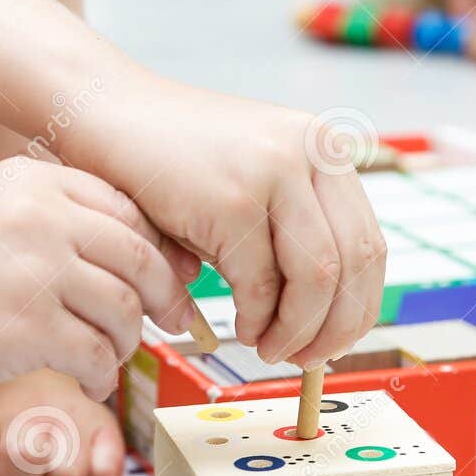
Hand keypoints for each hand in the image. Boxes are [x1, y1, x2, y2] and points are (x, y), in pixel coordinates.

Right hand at [0, 159, 199, 400]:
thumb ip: (62, 218)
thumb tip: (151, 254)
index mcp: (38, 181)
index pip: (129, 210)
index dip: (158, 250)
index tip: (169, 278)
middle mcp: (43, 218)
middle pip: (140, 259)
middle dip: (164, 298)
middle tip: (174, 322)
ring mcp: (37, 273)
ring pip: (125, 311)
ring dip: (126, 342)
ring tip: (108, 355)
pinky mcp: (29, 329)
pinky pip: (96, 356)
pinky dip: (101, 376)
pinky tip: (89, 382)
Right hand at [61, 84, 386, 368]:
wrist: (106, 114)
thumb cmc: (173, 162)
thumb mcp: (253, 185)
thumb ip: (294, 232)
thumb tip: (331, 322)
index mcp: (325, 149)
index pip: (369, 245)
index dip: (358, 307)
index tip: (336, 342)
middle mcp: (312, 152)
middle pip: (353, 265)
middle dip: (334, 328)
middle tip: (307, 360)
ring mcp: (275, 171)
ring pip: (316, 280)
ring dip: (297, 331)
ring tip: (271, 349)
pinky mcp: (233, 199)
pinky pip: (260, 283)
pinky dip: (255, 320)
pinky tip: (242, 330)